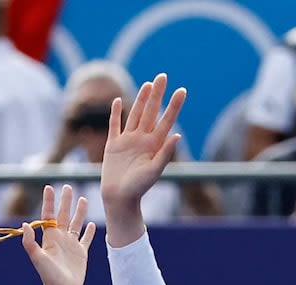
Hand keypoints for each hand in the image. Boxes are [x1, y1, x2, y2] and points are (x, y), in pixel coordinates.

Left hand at [22, 185, 96, 284]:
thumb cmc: (49, 277)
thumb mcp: (38, 258)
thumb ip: (30, 242)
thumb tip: (24, 224)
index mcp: (50, 238)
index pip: (49, 215)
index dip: (49, 202)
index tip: (48, 187)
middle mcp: (60, 239)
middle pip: (63, 215)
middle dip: (65, 201)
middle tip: (67, 186)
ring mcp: (71, 245)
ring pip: (76, 223)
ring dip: (79, 212)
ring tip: (82, 198)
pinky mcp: (81, 253)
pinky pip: (86, 239)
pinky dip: (89, 231)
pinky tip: (91, 224)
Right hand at [100, 74, 184, 212]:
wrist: (119, 198)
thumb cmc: (139, 188)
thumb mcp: (154, 171)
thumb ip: (164, 153)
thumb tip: (176, 135)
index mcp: (155, 145)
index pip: (166, 120)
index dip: (174, 105)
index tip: (182, 90)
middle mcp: (143, 139)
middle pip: (151, 111)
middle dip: (157, 94)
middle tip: (163, 76)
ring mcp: (128, 141)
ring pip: (135, 114)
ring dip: (141, 99)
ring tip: (148, 84)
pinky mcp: (113, 145)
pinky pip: (115, 125)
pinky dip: (116, 113)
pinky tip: (118, 101)